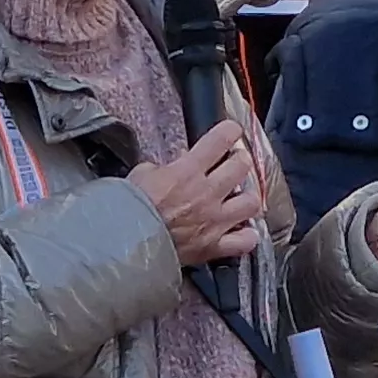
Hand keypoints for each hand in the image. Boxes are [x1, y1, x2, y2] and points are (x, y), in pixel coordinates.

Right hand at [132, 122, 266, 267]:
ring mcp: (214, 220)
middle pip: (242, 166)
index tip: (231, 132)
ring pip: (251, 202)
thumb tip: (180, 162)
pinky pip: (245, 241)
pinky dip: (246, 236)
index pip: (221, 139)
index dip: (230, 131)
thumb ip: (164, 166)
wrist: (126, 243)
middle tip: (235, 163)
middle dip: (240, 161)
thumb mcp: (142, 174)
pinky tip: (241, 231)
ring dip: (248, 198)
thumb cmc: (130, 209)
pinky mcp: (214, 246)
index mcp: (188, 171)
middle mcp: (207, 193)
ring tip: (240, 198)